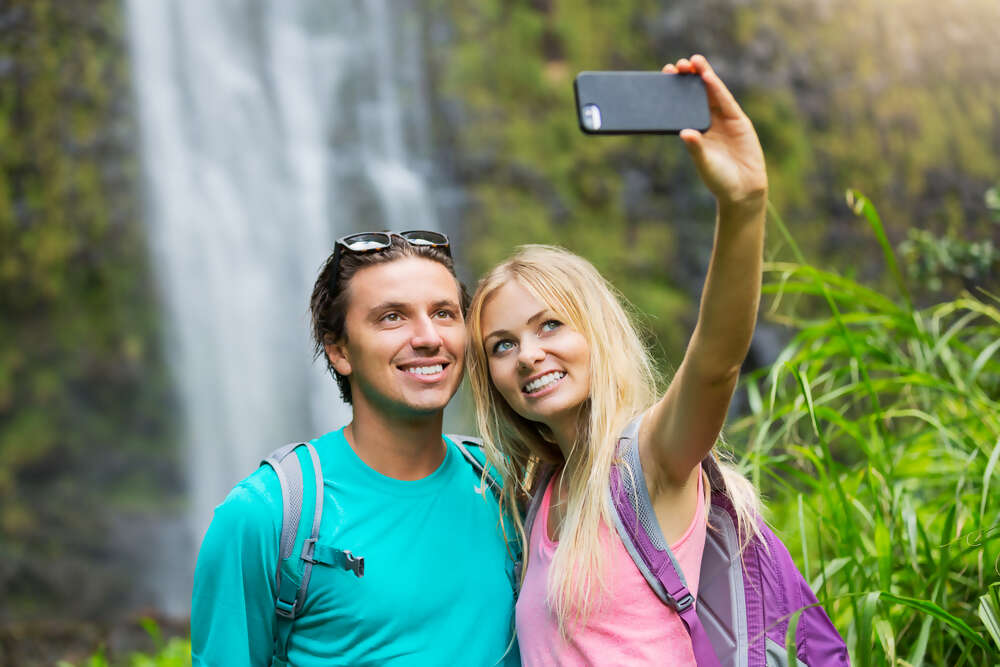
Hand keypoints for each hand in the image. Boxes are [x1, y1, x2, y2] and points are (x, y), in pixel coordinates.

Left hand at [664, 55, 766, 212]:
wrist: (743, 190)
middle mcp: (708, 122)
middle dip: (688, 78)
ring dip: (703, 76)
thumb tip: (684, 133)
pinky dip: (717, 89)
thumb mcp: (704, 163)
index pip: (682, 107)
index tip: (664, 76)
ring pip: (712, 93)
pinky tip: (708, 77)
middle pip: (696, 95)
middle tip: (677, 65)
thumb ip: (695, 148)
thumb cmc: (719, 180)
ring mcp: (724, 120)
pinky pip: (726, 102)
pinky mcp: (738, 121)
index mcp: (695, 131)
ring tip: (693, 61)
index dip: (675, 91)